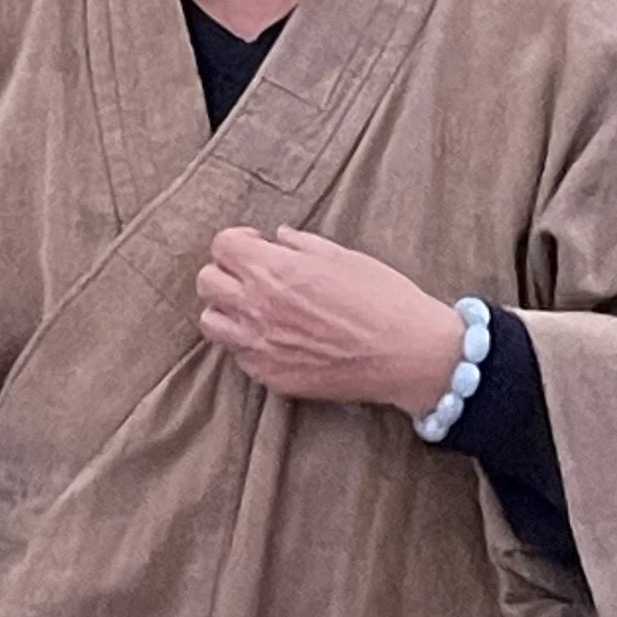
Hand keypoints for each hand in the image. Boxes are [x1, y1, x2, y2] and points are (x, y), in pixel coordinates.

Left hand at [198, 225, 465, 415]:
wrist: (409, 354)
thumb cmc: (381, 297)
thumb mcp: (340, 255)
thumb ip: (298, 244)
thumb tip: (276, 239)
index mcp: (272, 270)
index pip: (222, 246)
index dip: (239, 241)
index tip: (257, 246)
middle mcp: (257, 308)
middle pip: (207, 282)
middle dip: (226, 273)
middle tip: (252, 276)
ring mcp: (261, 347)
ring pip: (211, 323)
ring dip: (226, 311)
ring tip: (253, 309)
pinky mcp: (273, 378)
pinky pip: (239, 357)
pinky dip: (248, 345)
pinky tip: (275, 339)